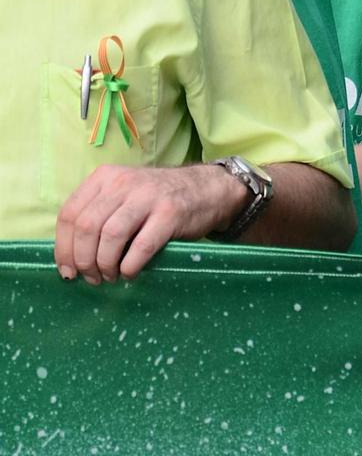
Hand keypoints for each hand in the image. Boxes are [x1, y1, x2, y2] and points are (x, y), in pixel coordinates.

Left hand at [54, 163, 245, 283]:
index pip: (69, 214)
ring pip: (111, 237)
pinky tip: (130, 272)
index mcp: (105, 177)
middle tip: (91, 278)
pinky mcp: (170, 213)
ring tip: (110, 277)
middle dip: (83, 260)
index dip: (63, 248)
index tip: (67, 271)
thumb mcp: (122, 195)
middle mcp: (123, 182)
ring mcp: (148, 196)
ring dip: (105, 265)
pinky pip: (141, 247)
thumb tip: (70, 257)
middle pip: (87, 227)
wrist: (205, 189)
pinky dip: (130, 266)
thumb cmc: (156, 200)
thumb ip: (97, 215)